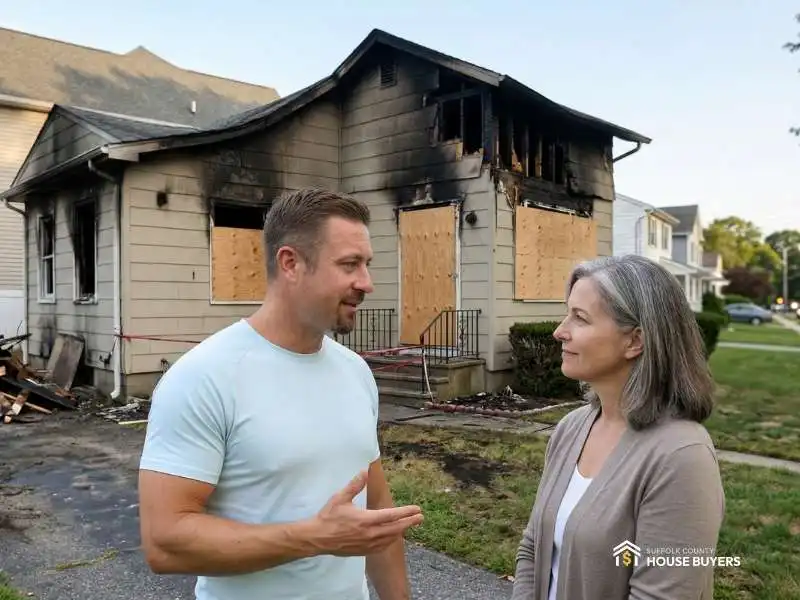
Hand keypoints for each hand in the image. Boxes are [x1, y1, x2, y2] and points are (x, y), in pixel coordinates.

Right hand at [308, 471, 422, 556]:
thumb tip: (364, 471)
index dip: (406, 512)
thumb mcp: (340, 497)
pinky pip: (382, 547)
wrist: (317, 538)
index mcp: (366, 519)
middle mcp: (369, 533)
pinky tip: (393, 538)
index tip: (417, 509)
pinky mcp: (363, 551)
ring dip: (401, 532)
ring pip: (390, 539)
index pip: (391, 515)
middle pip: (395, 528)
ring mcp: (367, 544)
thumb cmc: (328, 517)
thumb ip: (354, 485)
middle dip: (409, 522)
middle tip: (420, 518)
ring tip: (409, 526)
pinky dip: (390, 541)